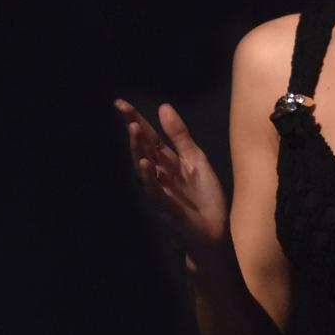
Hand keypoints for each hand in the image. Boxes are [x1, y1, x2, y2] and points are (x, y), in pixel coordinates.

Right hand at [115, 99, 227, 257]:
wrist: (214, 230)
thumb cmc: (204, 197)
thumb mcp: (195, 159)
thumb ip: (179, 135)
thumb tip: (163, 106)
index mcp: (166, 161)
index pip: (148, 137)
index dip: (135, 120)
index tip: (120, 104)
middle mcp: (159, 174)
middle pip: (143, 149)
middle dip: (133, 130)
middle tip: (124, 111)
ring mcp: (160, 191)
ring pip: (144, 167)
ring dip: (138, 149)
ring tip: (133, 129)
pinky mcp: (166, 207)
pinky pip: (155, 191)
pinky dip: (148, 179)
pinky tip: (144, 164)